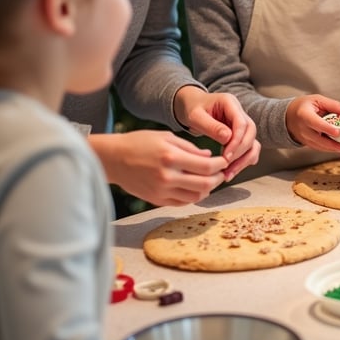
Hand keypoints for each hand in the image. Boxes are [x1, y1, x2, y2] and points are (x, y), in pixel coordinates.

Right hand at [90, 130, 227, 205]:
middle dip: (218, 178)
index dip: (221, 165)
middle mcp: (167, 177)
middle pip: (205, 185)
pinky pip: (182, 202)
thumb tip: (210, 157)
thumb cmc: (140, 143)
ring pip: (195, 197)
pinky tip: (195, 187)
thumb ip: (190, 148)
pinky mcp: (156, 200)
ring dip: (207, 189)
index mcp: (171, 157)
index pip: (207, 167)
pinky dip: (193, 196)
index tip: (225, 161)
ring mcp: (161, 191)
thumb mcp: (167, 137)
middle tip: (222, 172)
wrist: (114, 159)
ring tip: (210, 180)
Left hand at [175, 86, 261, 180]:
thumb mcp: (195, 116)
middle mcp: (239, 112)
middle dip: (241, 152)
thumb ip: (211, 126)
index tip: (226, 156)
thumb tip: (227, 138)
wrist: (190, 106)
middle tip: (226, 166)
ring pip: (252, 142)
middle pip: (251, 133)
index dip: (236, 141)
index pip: (242, 123)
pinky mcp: (239, 134)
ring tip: (229, 174)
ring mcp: (241, 123)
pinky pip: (248, 148)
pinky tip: (231, 170)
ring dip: (244, 159)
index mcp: (230, 103)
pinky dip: (242, 160)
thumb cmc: (191, 108)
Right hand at [286, 95, 339, 151]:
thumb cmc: (304, 106)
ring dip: (330, 148)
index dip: (326, 128)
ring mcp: (303, 137)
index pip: (316, 123)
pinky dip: (327, 149)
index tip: (337, 132)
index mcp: (304, 114)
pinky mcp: (306, 143)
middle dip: (330, 144)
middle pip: (317, 138)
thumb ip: (334, 105)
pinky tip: (336, 148)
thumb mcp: (318, 100)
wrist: (289, 115)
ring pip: (318, 146)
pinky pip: (317, 148)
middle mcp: (302, 128)